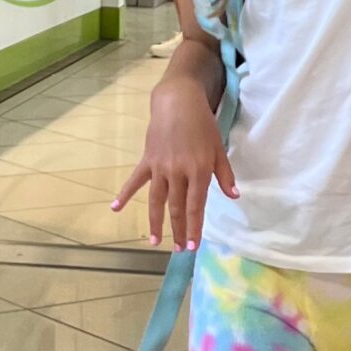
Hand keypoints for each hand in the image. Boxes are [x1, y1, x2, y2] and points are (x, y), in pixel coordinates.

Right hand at [112, 69, 236, 249]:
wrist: (178, 101)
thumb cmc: (202, 125)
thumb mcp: (218, 149)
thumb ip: (224, 174)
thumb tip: (234, 196)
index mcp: (198, 170)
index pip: (196, 205)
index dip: (195, 227)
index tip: (193, 245)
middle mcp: (178, 172)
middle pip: (176, 208)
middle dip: (178, 230)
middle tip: (179, 250)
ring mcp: (160, 167)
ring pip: (157, 200)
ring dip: (155, 222)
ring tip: (154, 241)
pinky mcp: (147, 160)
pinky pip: (135, 180)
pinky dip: (125, 194)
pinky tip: (115, 208)